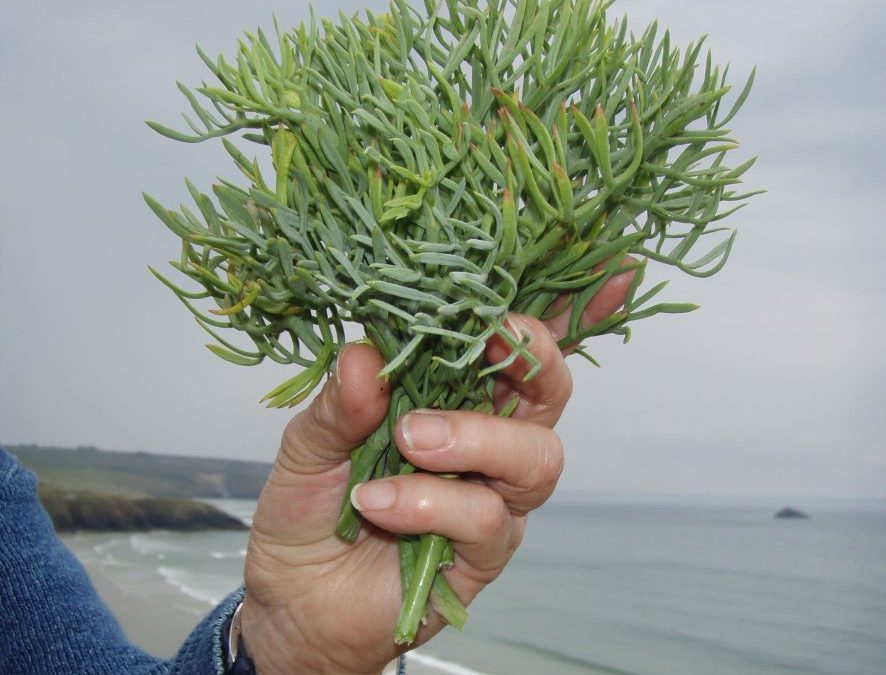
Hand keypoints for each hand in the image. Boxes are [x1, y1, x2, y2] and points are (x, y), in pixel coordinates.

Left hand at [238, 272, 632, 674]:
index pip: (516, 344)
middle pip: (552, 389)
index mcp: (451, 395)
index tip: (610, 264)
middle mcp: (486, 440)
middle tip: (494, 337)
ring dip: (476, 436)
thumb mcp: (307, 445)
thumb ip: (338, 403)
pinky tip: (377, 503)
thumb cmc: (308, 511)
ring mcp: (492, 496)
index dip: (568, 305)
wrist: (294, 601)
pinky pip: (487, 519)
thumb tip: (368, 353)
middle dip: (536, 356)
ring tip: (411, 439)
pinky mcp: (484, 552)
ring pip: (537, 455)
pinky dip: (431, 503)